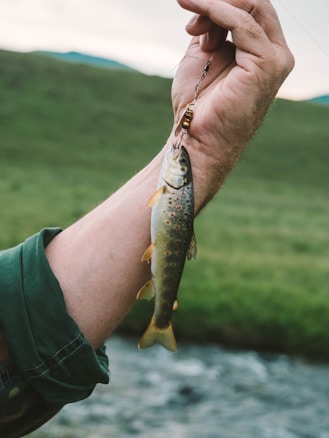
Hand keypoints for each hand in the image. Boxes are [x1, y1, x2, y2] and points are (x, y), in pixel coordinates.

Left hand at [172, 0, 293, 208]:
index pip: (250, 9)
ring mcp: (275, 59)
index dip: (220, 4)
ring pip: (251, 6)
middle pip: (254, 2)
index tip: (191, 19)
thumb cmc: (197, 105)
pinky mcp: (267, 64)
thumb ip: (211, 29)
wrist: (195, 137)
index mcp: (263, 52)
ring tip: (191, 28)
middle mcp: (275, 53)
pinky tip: (196, 11)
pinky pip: (242, 23)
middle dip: (218, 2)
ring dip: (214, 7)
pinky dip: (216, 10)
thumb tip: (209, 7)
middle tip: (190, 17)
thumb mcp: (203, 56)